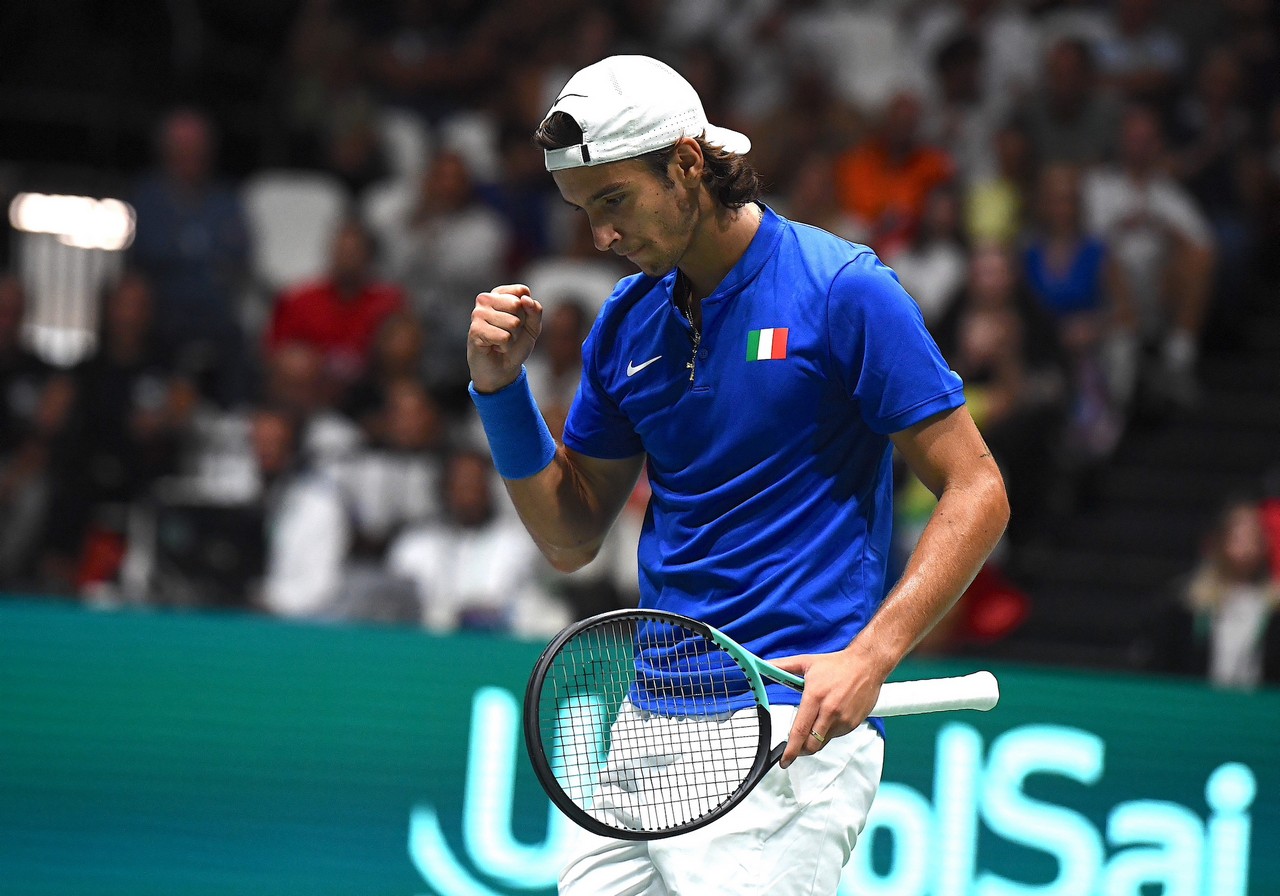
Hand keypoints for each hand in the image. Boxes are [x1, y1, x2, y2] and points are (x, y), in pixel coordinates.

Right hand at [467, 284, 542, 392]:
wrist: (502, 369)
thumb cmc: (516, 344)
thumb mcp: (533, 326)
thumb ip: (535, 310)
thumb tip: (525, 299)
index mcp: (499, 294)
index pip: (522, 292)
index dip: (527, 311)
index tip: (518, 322)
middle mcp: (485, 299)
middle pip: (517, 305)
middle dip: (519, 325)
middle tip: (508, 333)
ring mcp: (478, 314)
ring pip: (512, 322)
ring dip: (512, 338)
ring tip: (501, 341)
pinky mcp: (475, 330)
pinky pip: (504, 337)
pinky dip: (505, 346)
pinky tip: (495, 347)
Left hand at [771, 647, 883, 768]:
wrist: (867, 665)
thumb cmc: (837, 664)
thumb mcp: (806, 662)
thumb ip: (783, 666)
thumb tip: (765, 665)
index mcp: (815, 696)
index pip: (800, 730)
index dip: (791, 750)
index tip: (784, 760)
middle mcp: (830, 710)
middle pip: (812, 744)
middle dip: (801, 751)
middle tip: (796, 748)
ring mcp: (843, 719)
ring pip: (823, 741)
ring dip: (816, 739)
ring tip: (816, 721)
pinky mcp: (853, 723)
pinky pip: (836, 735)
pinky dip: (829, 732)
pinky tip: (830, 717)